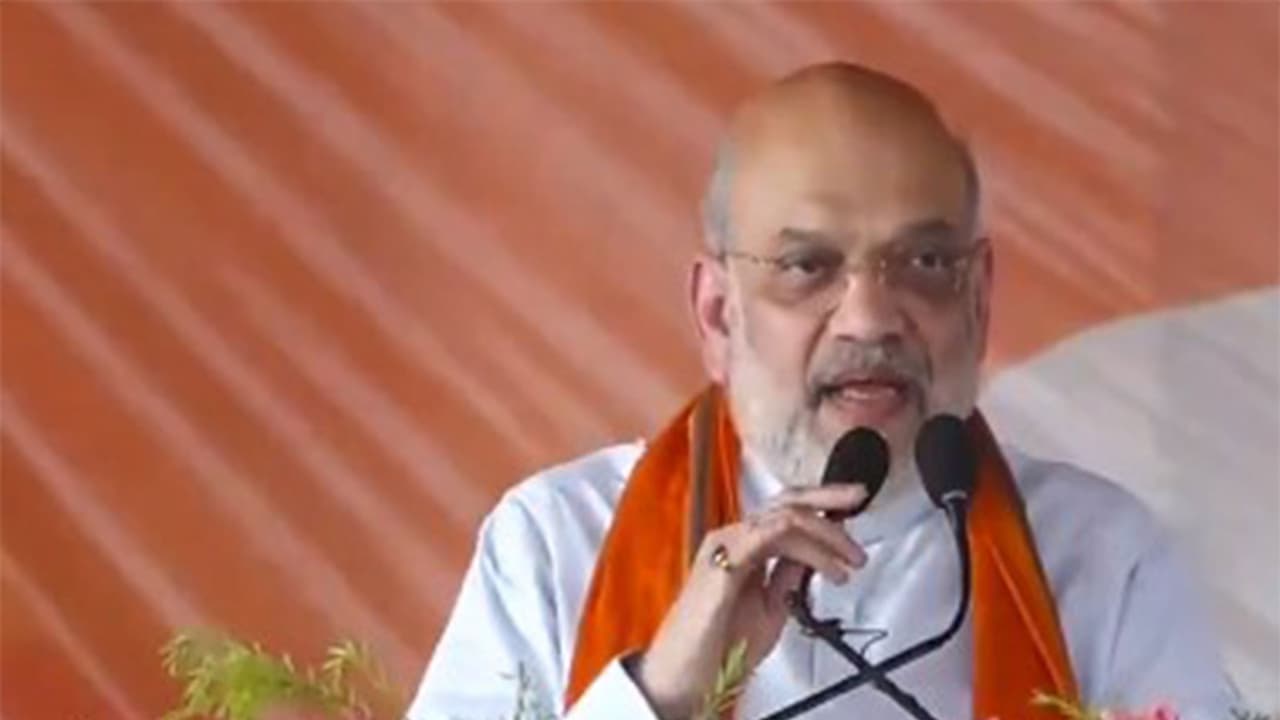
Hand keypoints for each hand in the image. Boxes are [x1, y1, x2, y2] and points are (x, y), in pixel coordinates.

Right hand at [632, 484, 867, 718]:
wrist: (686, 677)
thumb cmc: (719, 648)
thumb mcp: (771, 608)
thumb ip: (788, 577)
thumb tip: (814, 557)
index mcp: (743, 547)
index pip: (785, 512)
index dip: (822, 506)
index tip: (853, 508)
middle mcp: (734, 538)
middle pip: (786, 501)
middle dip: (828, 498)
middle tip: (859, 499)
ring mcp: (726, 546)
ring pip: (785, 518)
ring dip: (827, 536)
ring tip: (852, 561)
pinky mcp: (724, 562)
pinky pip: (772, 537)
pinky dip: (808, 547)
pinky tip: (828, 566)